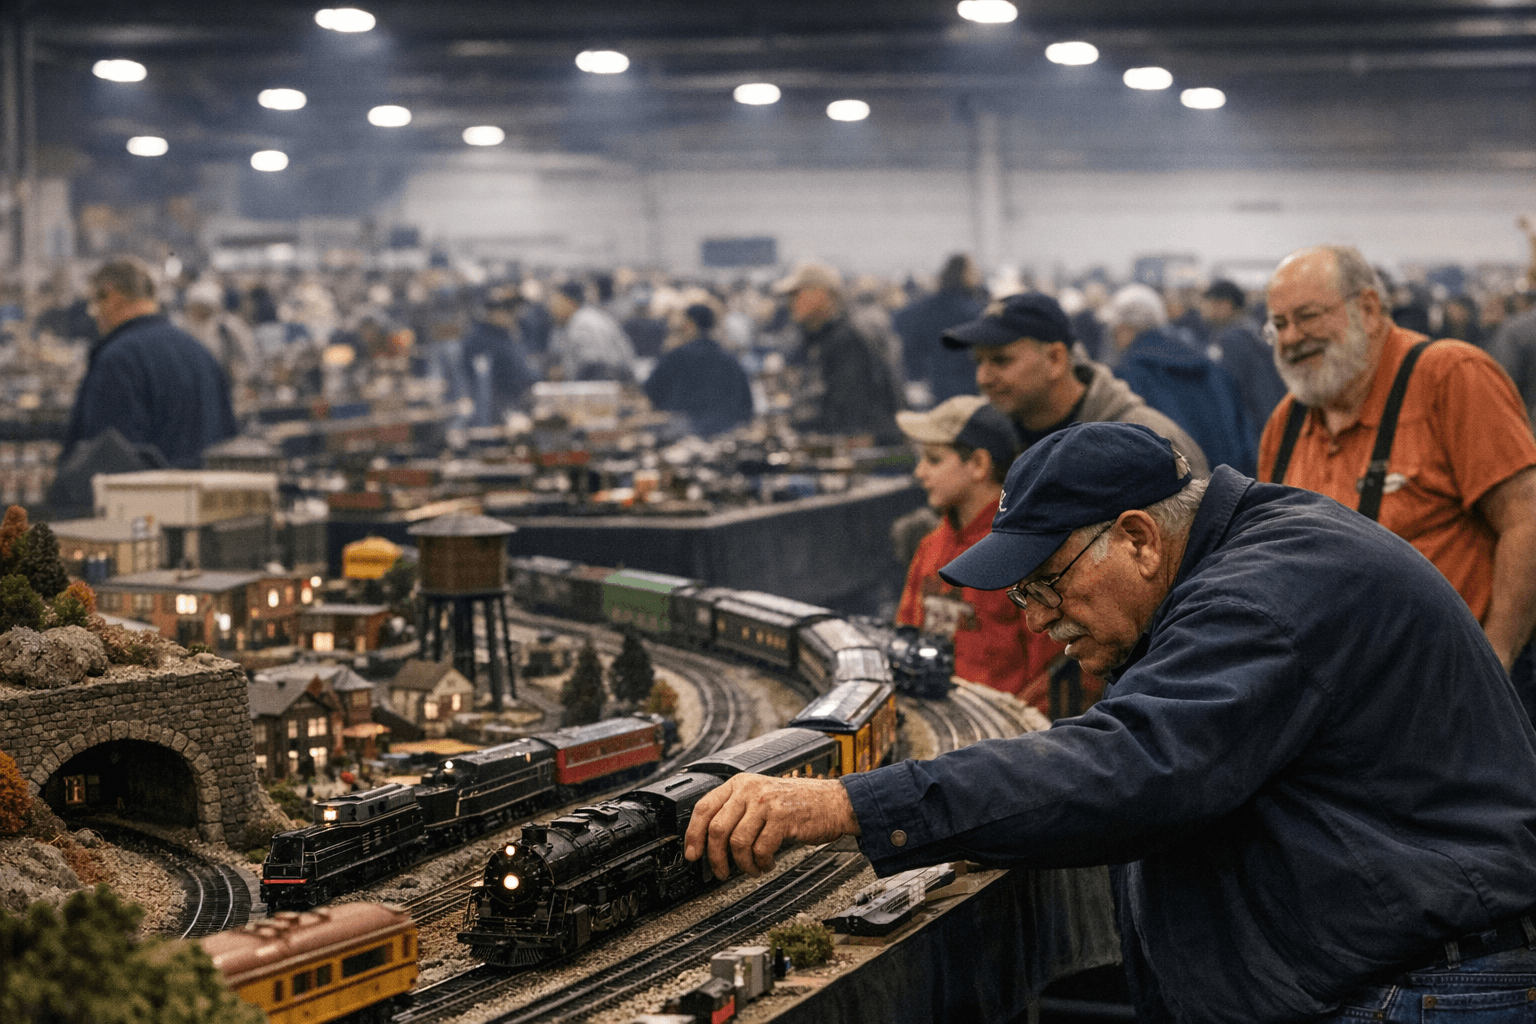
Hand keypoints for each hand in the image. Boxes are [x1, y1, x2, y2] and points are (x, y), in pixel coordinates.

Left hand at [683, 774, 859, 879]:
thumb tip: (709, 840)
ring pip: (737, 842)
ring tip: (752, 869)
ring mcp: (766, 803)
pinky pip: (760, 849)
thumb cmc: (798, 803)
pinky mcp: (782, 818)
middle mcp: (750, 789)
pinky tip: (767, 863)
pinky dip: (761, 863)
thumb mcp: (761, 796)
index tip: (692, 854)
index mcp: (739, 783)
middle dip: (715, 857)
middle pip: (717, 828)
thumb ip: (737, 809)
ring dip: (742, 864)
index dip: (693, 834)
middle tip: (721, 871)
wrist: (834, 802)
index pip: (704, 807)